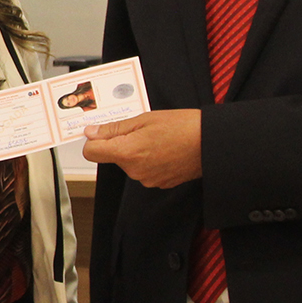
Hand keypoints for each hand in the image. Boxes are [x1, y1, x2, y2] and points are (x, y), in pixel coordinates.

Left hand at [80, 109, 201, 187]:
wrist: (210, 143)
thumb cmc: (182, 127)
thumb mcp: (144, 119)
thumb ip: (114, 128)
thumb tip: (92, 132)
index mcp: (127, 152)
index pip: (91, 152)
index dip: (94, 140)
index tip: (100, 132)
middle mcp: (134, 170)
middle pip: (112, 157)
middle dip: (121, 143)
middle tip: (142, 129)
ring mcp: (146, 179)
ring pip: (129, 163)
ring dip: (137, 151)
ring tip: (157, 139)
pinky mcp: (159, 183)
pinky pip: (144, 170)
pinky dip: (150, 160)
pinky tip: (164, 149)